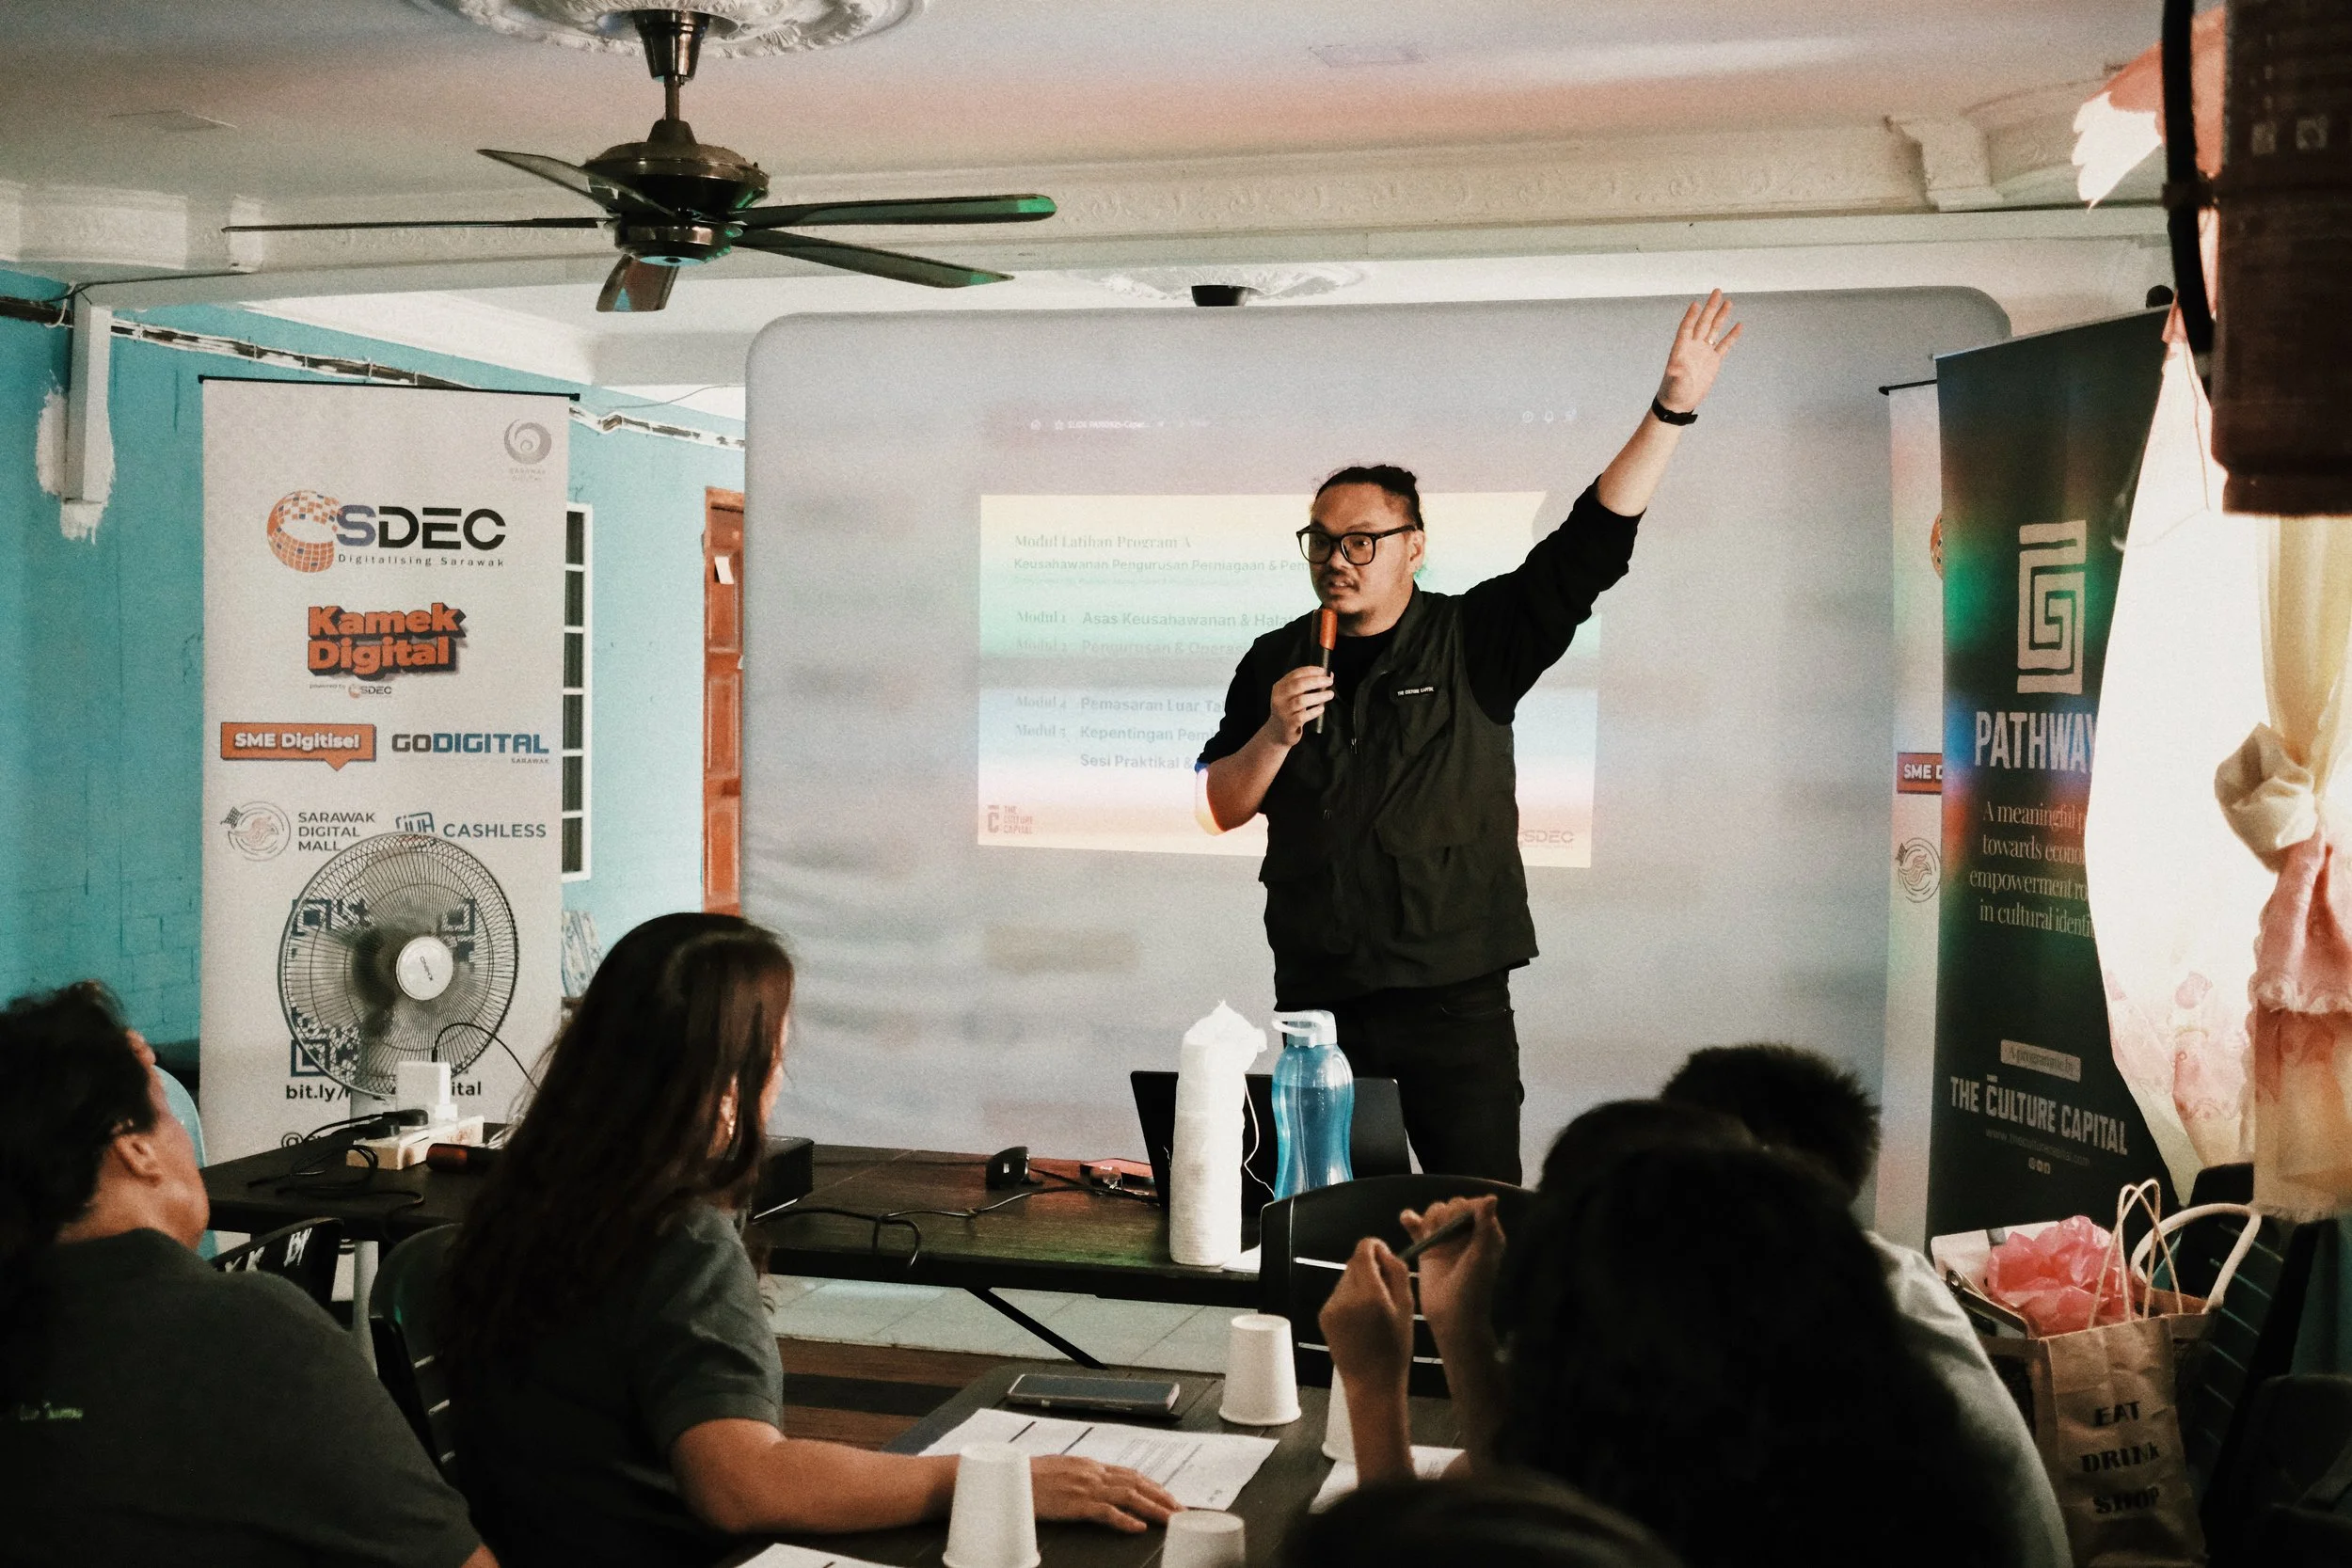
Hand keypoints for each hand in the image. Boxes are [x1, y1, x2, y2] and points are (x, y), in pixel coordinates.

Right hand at [1029, 1455, 1179, 1532]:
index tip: (1168, 1495)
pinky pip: (1106, 1512)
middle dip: (1162, 1497)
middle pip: (1137, 1483)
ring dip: (1154, 1508)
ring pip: (1129, 1496)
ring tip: (1171, 1518)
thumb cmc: (1031, 1476)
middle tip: (1181, 1509)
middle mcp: (1093, 1473)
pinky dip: (1125, 1520)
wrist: (1011, 1478)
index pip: (1131, 1473)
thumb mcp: (1063, 1469)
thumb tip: (1099, 1482)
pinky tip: (1138, 1527)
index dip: (1153, 1485)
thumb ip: (1083, 1475)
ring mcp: (1086, 1488)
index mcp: (1091, 1465)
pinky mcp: (1076, 1504)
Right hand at [1260, 665, 1335, 747]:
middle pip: (1298, 685)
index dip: (1310, 671)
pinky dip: (1314, 711)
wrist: (1277, 732)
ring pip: (1301, 700)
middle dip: (1316, 681)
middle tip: (1329, 681)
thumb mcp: (1292, 696)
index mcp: (1280, 687)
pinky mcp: (1289, 723)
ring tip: (1330, 694)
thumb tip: (1329, 675)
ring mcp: (1283, 711)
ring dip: (1319, 696)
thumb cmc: (1289, 711)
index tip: (1323, 671)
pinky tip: (1321, 708)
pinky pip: (1303, 715)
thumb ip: (1307, 686)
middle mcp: (1279, 698)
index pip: (1295, 674)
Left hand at [1319, 1236, 1414, 1392]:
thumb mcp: (1407, 1308)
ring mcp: (1331, 1306)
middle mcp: (1346, 1296)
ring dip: (1360, 1284)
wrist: (1372, 1383)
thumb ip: (1397, 1272)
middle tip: (1385, 1291)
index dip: (1375, 1247)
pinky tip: (1361, 1320)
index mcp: (1369, 1293)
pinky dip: (1350, 1299)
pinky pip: (1338, 1295)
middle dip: (1369, 1269)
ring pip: (1346, 1279)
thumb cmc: (1396, 1348)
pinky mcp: (1324, 1316)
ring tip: (1374, 1310)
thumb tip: (1384, 1251)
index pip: (1363, 1250)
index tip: (1385, 1257)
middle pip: (1354, 1263)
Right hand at [1400, 1197, 1502, 1347]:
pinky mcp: (1429, 1249)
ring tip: (1428, 1232)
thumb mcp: (1481, 1256)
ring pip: (1436, 1214)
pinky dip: (1411, 1220)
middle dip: (1446, 1213)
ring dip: (1430, 1217)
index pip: (1475, 1207)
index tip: (1458, 1220)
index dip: (1464, 1208)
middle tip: (1442, 1232)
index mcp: (1486, 1234)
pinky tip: (1407, 1218)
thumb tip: (1491, 1197)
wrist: (1452, 1317)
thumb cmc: (1473, 1288)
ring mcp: (1447, 1241)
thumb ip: (1484, 1226)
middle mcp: (1467, 1234)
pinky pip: (1418, 1228)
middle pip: (1453, 1207)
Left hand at [1655, 289, 1742, 413]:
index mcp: (1681, 349)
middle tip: (1717, 291)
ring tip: (1728, 302)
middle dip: (1710, 308)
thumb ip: (1676, 374)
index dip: (1691, 316)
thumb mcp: (1674, 384)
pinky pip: (1724, 345)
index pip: (1687, 328)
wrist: (1680, 403)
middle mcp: (1693, 347)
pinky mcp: (1713, 360)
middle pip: (1703, 323)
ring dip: (1720, 316)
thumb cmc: (1673, 393)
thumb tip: (1674, 369)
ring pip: (1714, 330)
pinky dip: (1731, 336)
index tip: (1696, 304)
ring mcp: (1704, 352)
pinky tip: (1739, 325)